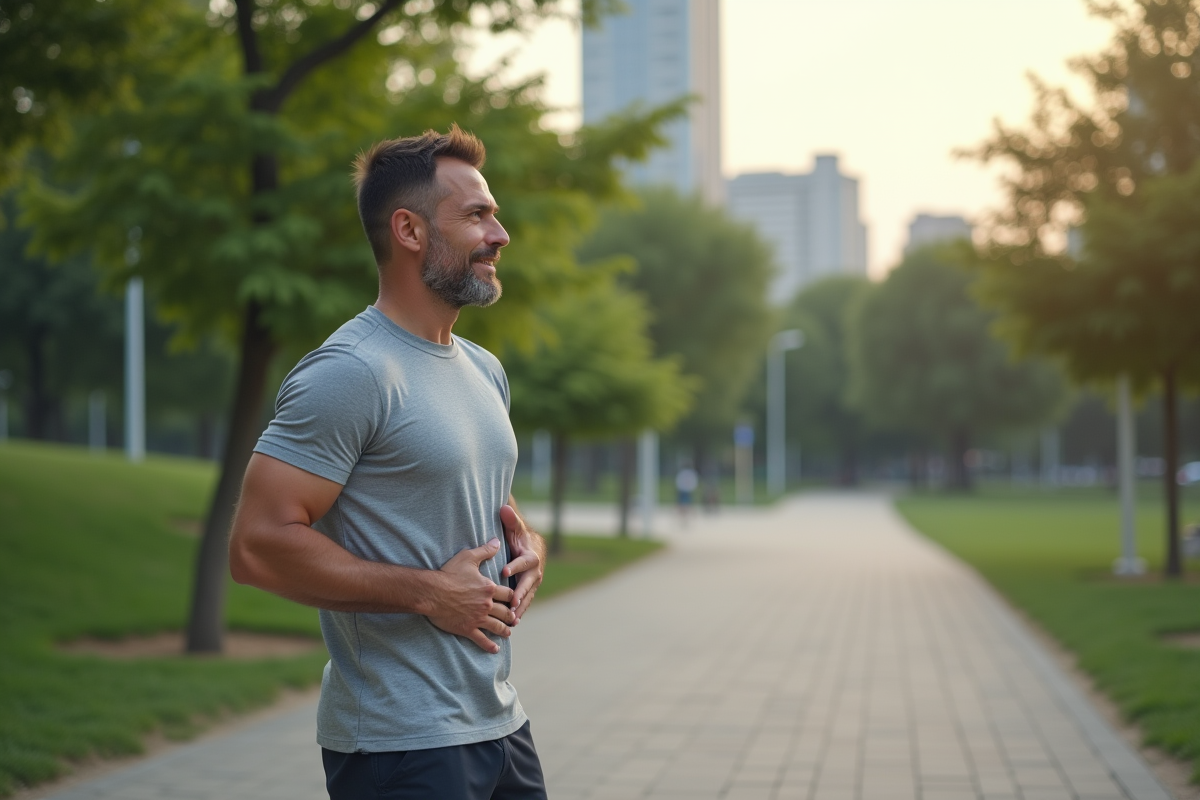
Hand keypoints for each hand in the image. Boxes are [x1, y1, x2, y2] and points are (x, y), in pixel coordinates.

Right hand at [426, 538, 514, 653]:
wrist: (431, 592)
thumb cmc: (449, 573)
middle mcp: (486, 605)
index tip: (514, 599)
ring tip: (508, 633)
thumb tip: (497, 541)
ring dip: (504, 630)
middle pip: (505, 612)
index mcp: (489, 588)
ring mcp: (478, 618)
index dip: (512, 596)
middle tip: (514, 618)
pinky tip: (495, 649)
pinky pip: (482, 639)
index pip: (507, 593)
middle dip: (511, 615)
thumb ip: (485, 551)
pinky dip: (489, 645)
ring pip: (497, 626)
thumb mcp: (468, 558)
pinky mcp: (468, 629)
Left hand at [499, 505, 544, 619]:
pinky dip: (520, 611)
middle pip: (528, 584)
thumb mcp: (515, 527)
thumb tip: (504, 508)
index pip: (523, 562)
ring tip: (512, 618)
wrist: (533, 546)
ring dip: (521, 607)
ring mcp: (534, 582)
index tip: (504, 571)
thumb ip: (510, 519)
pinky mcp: (530, 590)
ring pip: (528, 596)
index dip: (514, 566)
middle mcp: (536, 571)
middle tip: (510, 603)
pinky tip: (513, 623)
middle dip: (520, 593)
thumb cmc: (520, 536)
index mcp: (531, 556)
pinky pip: (526, 601)